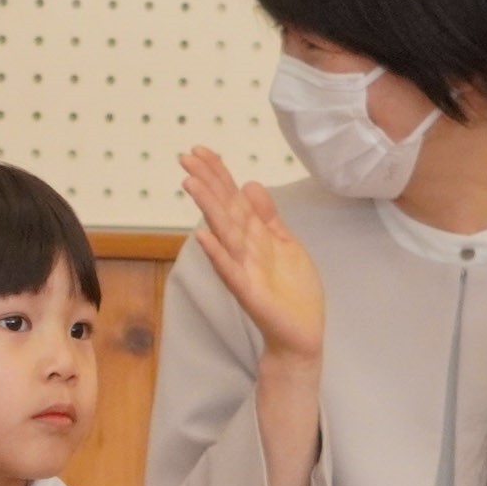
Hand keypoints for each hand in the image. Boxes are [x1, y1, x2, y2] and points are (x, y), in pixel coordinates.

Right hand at [178, 148, 324, 364]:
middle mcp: (244, 249)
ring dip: (207, 208)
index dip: (219, 174)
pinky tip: (202, 236)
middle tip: (185, 158)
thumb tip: (250, 184)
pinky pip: (229, 270)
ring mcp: (244, 270)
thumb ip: (267, 217)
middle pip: (224, 209)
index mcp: (254, 236)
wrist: (301, 334)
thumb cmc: (293, 293)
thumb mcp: (285, 243)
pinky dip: (217, 254)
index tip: (201, 150)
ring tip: (190, 183)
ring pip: (224, 232)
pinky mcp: (248, 292)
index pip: (233, 198)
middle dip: (207, 183)